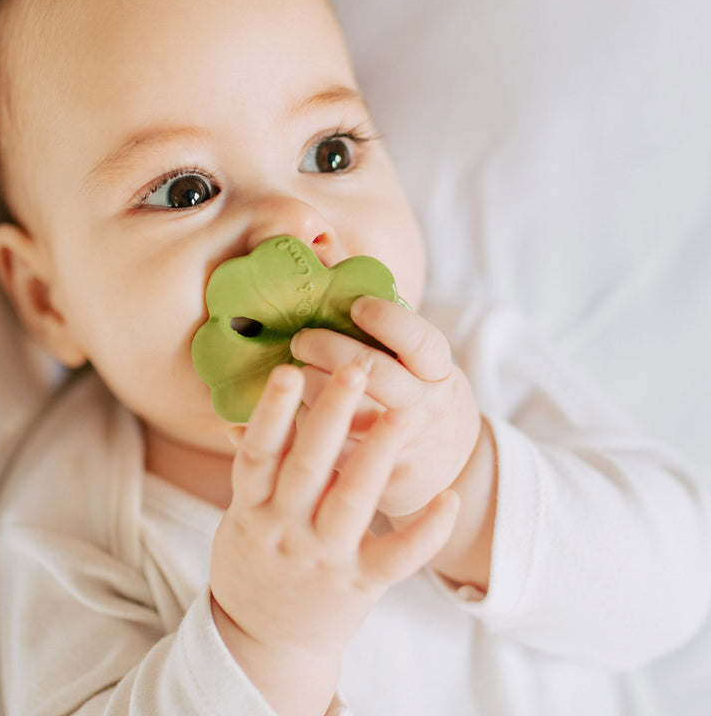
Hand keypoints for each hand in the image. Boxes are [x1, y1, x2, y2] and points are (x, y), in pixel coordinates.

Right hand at [210, 363, 458, 714]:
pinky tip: (449, 498)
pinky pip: (397, 557)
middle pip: (307, 466)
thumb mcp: (239, 517)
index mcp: (251, 509)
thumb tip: (237, 414)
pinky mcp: (359, 584)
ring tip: (401, 415)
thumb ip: (251, 469)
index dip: (272, 412)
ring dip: (377, 456)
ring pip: (352, 501)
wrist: (261, 641)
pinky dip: (425, 530)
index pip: (258, 453)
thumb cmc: (254, 561)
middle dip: (331, 417)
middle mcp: (285, 529)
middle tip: (354, 370)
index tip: (288, 371)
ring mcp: (323, 557)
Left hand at [289, 296, 482, 517]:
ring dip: (311, 387)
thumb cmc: (424, 398)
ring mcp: (406, 445)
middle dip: (327, 348)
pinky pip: (333, 451)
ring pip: (347, 413)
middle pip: (373, 371)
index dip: (386, 319)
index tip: (356, 305)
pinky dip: (305, 427)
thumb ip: (389, 333)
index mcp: (440, 372)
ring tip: (293, 373)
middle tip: (301, 339)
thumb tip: (329, 263)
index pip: (419, 340)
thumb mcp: (425, 367)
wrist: (454, 468)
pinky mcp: (381, 478)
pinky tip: (289, 411)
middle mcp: (427, 407)